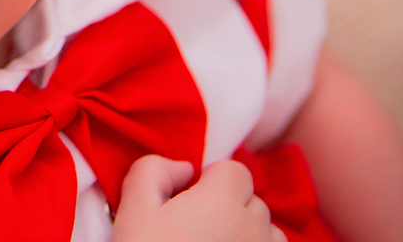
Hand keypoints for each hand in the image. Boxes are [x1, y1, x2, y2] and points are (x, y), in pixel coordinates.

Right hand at [111, 155, 285, 241]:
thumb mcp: (134, 208)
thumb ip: (154, 169)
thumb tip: (184, 168)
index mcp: (222, 201)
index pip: (234, 170)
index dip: (210, 180)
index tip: (188, 200)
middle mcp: (253, 227)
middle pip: (252, 200)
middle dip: (229, 206)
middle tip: (194, 228)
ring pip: (268, 232)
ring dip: (247, 234)